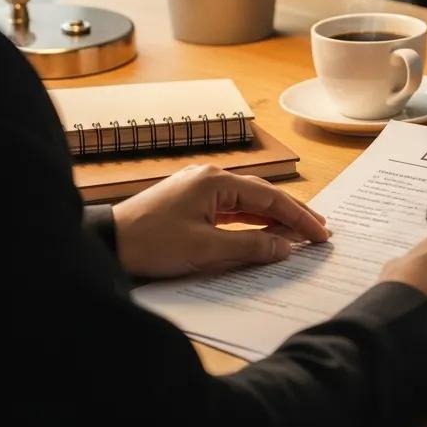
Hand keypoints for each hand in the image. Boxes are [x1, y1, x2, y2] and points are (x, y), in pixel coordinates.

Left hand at [112, 164, 329, 278]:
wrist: (105, 244)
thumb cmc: (151, 244)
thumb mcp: (206, 249)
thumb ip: (251, 245)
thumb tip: (285, 246)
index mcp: (216, 181)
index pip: (271, 198)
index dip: (299, 217)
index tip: (321, 233)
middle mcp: (210, 177)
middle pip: (263, 196)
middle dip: (293, 214)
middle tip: (321, 230)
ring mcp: (200, 188)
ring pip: (248, 203)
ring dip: (274, 219)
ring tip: (301, 232)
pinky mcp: (191, 202)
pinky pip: (231, 210)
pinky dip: (252, 222)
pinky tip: (267, 231)